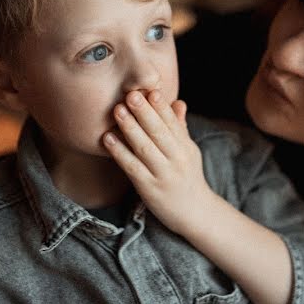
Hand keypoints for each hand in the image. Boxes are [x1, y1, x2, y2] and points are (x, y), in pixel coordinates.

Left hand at [102, 89, 213, 234]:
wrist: (195, 213)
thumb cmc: (187, 177)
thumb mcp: (188, 151)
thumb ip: (179, 128)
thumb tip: (178, 102)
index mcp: (185, 146)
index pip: (172, 122)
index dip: (161, 106)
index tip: (149, 89)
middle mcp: (177, 159)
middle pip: (159, 132)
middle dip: (144, 112)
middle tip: (130, 94)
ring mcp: (163, 174)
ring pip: (145, 148)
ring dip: (130, 128)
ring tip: (117, 111)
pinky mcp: (149, 189)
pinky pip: (133, 167)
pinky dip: (120, 152)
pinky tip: (108, 139)